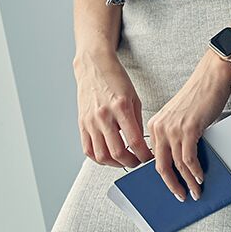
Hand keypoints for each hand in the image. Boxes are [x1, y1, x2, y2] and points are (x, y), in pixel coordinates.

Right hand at [73, 49, 151, 168]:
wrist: (94, 66)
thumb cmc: (116, 79)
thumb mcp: (134, 97)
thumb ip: (137, 121)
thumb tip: (142, 144)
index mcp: (121, 107)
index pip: (135, 141)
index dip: (144, 155)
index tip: (149, 158)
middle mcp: (104, 116)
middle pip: (117, 152)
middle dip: (131, 163)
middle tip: (138, 162)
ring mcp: (91, 121)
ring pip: (101, 156)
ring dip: (115, 164)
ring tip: (124, 161)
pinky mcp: (82, 124)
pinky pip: (88, 150)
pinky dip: (99, 159)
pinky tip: (108, 157)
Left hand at [145, 50, 230, 200]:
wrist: (211, 78)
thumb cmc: (198, 96)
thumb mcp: (179, 118)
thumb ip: (175, 136)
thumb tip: (181, 161)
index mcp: (154, 125)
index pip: (154, 158)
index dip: (164, 176)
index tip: (171, 186)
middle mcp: (160, 128)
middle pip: (161, 166)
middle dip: (172, 185)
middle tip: (181, 196)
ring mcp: (173, 129)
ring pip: (177, 165)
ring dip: (188, 182)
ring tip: (196, 191)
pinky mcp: (188, 129)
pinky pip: (189, 158)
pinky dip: (195, 171)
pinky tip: (201, 177)